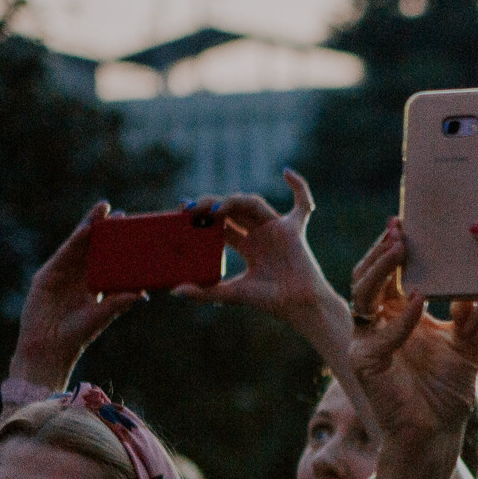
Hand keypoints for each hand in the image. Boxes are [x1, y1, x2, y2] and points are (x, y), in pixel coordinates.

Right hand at [11, 202, 147, 390]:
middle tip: (117, 210)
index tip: (132, 228)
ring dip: (89, 226)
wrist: (47, 349)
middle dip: (103, 227)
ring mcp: (61, 273)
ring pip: (78, 245)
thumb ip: (118, 303)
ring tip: (101, 209)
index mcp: (93, 285)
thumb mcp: (101, 316)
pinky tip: (86, 229)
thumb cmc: (76, 336)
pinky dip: (75, 241)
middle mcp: (78, 276)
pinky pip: (64, 254)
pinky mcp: (47, 275)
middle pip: (92, 246)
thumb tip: (142, 294)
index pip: (107, 259)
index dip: (118, 244)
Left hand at [176, 171, 349, 340]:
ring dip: (234, 200)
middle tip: (191, 207)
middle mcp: (260, 234)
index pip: (221, 225)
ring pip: (253, 203)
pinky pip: (302, 204)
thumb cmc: (269, 302)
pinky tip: (286, 172)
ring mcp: (277, 229)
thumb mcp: (231, 294)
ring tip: (216, 209)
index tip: (182, 210)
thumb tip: (175, 290)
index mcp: (247, 247)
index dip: (202, 216)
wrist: (298, 306)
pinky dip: (299, 186)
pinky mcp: (294, 228)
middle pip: (233, 210)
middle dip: (211, 205)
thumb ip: (205, 292)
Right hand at [349, 220, 477, 478]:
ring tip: (400, 249)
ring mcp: (365, 343)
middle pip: (368, 275)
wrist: (437, 435)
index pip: (388, 272)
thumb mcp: (466, 341)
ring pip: (362, 296)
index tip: (409, 220)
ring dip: (381, 271)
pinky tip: (418, 301)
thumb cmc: (447, 390)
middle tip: (400, 227)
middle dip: (382, 250)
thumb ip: (470, 311)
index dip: (395, 247)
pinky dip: (400, 318)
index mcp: (395, 315)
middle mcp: (375, 325)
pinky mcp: (365, 365)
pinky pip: (380, 335)